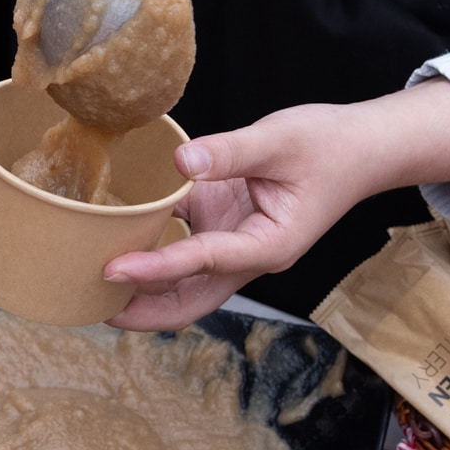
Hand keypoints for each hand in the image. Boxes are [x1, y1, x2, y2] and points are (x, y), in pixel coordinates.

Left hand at [104, 81, 449, 330]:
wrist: (360, 148)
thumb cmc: (329, 145)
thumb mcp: (281, 139)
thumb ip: (231, 151)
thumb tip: (182, 162)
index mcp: (269, 245)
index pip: (202, 262)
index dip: (155, 269)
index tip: (112, 271)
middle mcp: (249, 255)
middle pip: (190, 300)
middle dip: (143, 311)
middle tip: (89, 305)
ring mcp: (235, 245)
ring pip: (184, 284)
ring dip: (143, 290)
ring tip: (89, 286)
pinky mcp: (224, 226)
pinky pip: (183, 250)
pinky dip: (152, 252)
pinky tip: (113, 244)